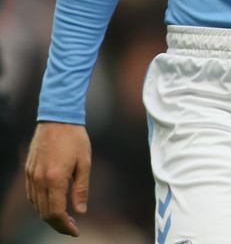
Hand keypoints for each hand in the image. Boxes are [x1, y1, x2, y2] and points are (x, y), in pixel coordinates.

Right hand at [26, 122, 90, 236]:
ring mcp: (32, 174)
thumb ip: (81, 188)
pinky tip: (52, 200)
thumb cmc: (75, 137)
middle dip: (58, 224)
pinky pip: (32, 194)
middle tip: (72, 226)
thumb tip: (81, 211)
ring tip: (64, 216)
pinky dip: (41, 203)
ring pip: (36, 205)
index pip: (56, 213)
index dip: (65, 226)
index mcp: (55, 178)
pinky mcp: (29, 169)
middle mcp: (40, 179)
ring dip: (49, 214)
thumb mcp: (84, 162)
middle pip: (44, 213)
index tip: (76, 230)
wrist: (58, 116)